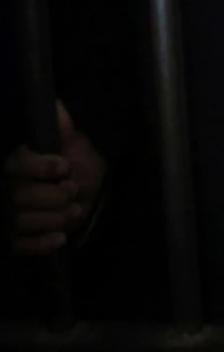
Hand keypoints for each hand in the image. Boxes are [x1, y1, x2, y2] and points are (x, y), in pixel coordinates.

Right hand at [5, 101, 105, 255]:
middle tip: (73, 189)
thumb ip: (63, 129)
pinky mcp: (15, 238)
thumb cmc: (75, 165)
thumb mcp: (74, 144)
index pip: (17, 163)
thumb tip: (57, 106)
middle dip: (52, 195)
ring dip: (52, 217)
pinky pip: (20, 246)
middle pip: (19, 195)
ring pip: (21, 220)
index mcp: (18, 162)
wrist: (86, 195)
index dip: (40, 166)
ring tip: (74, 210)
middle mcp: (8, 187)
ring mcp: (9, 214)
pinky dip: (41, 243)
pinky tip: (59, 237)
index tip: (63, 166)